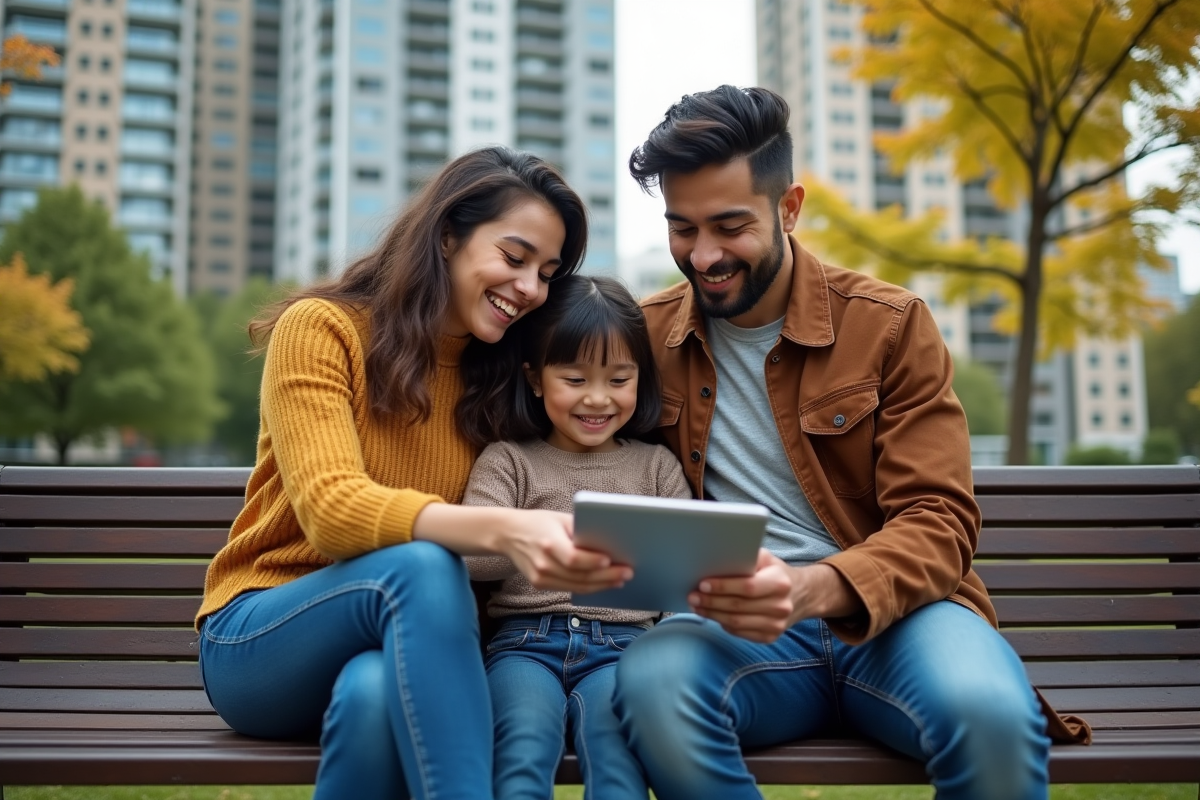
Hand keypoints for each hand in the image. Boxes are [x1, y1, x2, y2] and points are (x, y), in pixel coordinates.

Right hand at [499, 509, 632, 593]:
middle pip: (579, 576)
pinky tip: (604, 583)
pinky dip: (588, 587)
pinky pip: (569, 588)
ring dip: (602, 585)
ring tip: (620, 580)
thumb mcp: (560, 519)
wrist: (508, 534)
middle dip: (607, 576)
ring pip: (577, 586)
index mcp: (548, 544)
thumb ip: (581, 530)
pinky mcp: (540, 584)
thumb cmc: (539, 522)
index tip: (611, 561)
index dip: (593, 562)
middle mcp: (543, 563)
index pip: (574, 558)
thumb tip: (610, 541)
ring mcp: (540, 577)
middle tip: (627, 573)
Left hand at [688, 550, 861, 642]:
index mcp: (780, 583)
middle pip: (738, 607)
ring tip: (697, 606)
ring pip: (736, 623)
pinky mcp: (771, 636)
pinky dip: (723, 624)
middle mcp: (781, 606)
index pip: (747, 587)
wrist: (801, 595)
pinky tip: (712, 615)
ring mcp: (777, 624)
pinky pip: (741, 633)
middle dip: (711, 602)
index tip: (702, 583)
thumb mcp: (767, 559)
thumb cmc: (776, 573)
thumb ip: (747, 557)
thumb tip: (718, 558)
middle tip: (692, 596)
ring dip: (712, 615)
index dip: (723, 586)